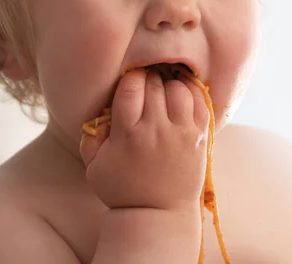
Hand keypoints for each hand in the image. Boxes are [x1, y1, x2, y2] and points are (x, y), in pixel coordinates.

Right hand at [80, 68, 209, 211]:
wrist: (157, 213)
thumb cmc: (122, 189)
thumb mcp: (93, 167)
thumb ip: (90, 136)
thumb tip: (99, 112)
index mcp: (128, 135)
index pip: (130, 88)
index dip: (130, 78)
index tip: (130, 82)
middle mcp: (156, 130)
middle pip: (155, 85)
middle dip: (148, 79)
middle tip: (146, 85)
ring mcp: (181, 133)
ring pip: (179, 89)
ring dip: (170, 85)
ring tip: (164, 90)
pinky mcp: (200, 138)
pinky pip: (201, 103)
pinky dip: (192, 93)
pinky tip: (182, 94)